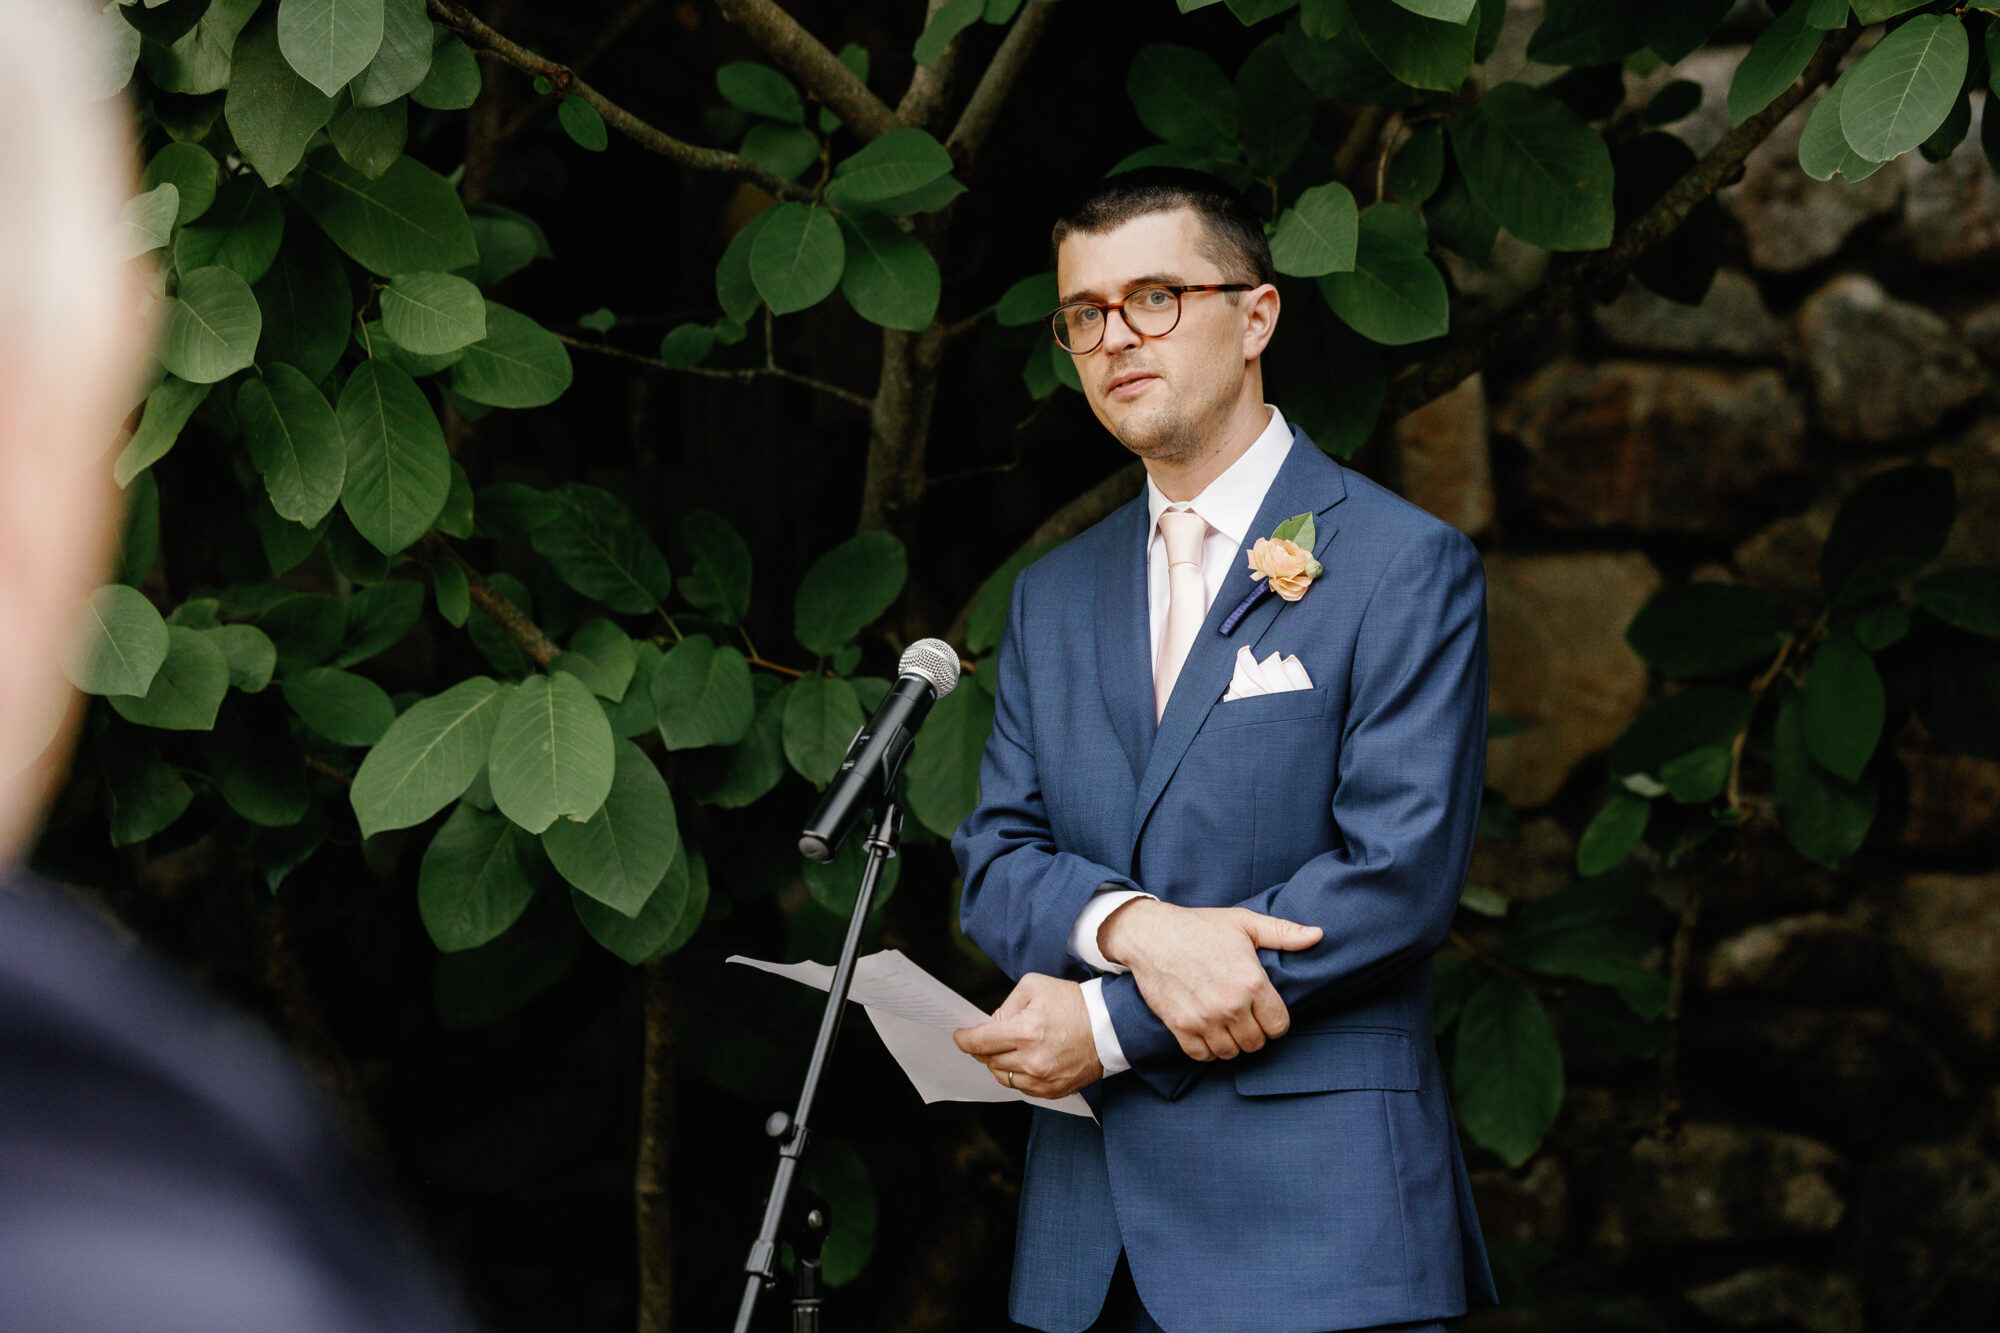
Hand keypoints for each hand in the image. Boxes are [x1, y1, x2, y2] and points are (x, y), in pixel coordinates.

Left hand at [952, 973, 1102, 1098]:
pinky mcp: (1053, 1091)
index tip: (960, 1035)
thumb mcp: (1034, 987)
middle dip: (982, 1049)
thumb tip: (990, 1026)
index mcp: (1025, 1031)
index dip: (964, 1039)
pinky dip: (1018, 1075)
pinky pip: (1022, 1088)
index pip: (980, 1042)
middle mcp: (1032, 1060)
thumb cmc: (1073, 1003)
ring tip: (1010, 1048)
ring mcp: (1043, 1080)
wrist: (1110, 1027)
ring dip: (999, 1063)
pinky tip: (1026, 1060)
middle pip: (989, 1061)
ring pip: (1003, 1077)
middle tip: (985, 1038)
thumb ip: (1006, 1006)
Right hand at [1097, 900, 1321, 1060]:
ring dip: (1232, 1043)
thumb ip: (1283, 933)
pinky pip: (1202, 1055)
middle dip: (1254, 1032)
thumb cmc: (1199, 927)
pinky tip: (1207, 1032)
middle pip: (1256, 1042)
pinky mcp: (1180, 1026)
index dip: (1274, 1021)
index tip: (1264, 1012)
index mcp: (1251, 982)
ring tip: (1227, 1025)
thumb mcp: (1244, 923)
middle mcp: (1230, 1005)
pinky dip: (1207, 1049)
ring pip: (1231, 1053)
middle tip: (1244, 1018)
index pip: (1279, 1026)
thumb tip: (1318, 936)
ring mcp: (1204, 1019)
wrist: (1151, 934)